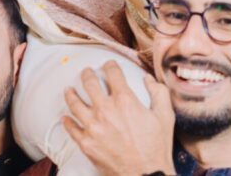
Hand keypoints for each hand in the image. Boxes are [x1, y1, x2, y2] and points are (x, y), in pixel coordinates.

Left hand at [63, 61, 174, 175]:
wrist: (146, 175)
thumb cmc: (157, 148)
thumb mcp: (165, 117)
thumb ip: (159, 93)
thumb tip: (149, 79)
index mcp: (125, 100)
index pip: (113, 73)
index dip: (110, 65)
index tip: (109, 65)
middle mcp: (106, 110)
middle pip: (89, 83)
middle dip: (87, 74)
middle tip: (86, 72)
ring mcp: (93, 126)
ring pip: (74, 103)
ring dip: (71, 93)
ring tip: (69, 90)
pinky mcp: (86, 142)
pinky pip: (71, 127)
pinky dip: (67, 121)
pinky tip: (65, 117)